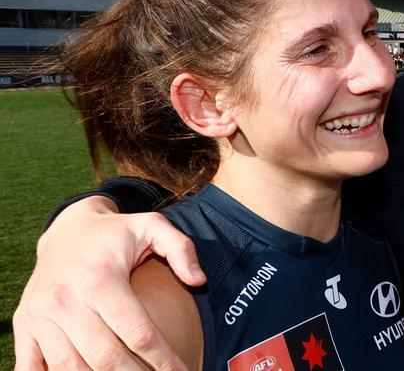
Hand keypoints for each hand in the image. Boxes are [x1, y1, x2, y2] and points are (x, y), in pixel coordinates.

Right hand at [13, 196, 206, 369]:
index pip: (138, 333)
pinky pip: (32, 368)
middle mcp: (66, 300)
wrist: (66, 229)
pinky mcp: (24, 325)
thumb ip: (181, 249)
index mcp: (100, 278)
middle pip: (107, 358)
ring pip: (72, 369)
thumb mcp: (152, 226)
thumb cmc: (117, 233)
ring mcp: (41, 316)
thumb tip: (199, 280)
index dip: (163, 359)